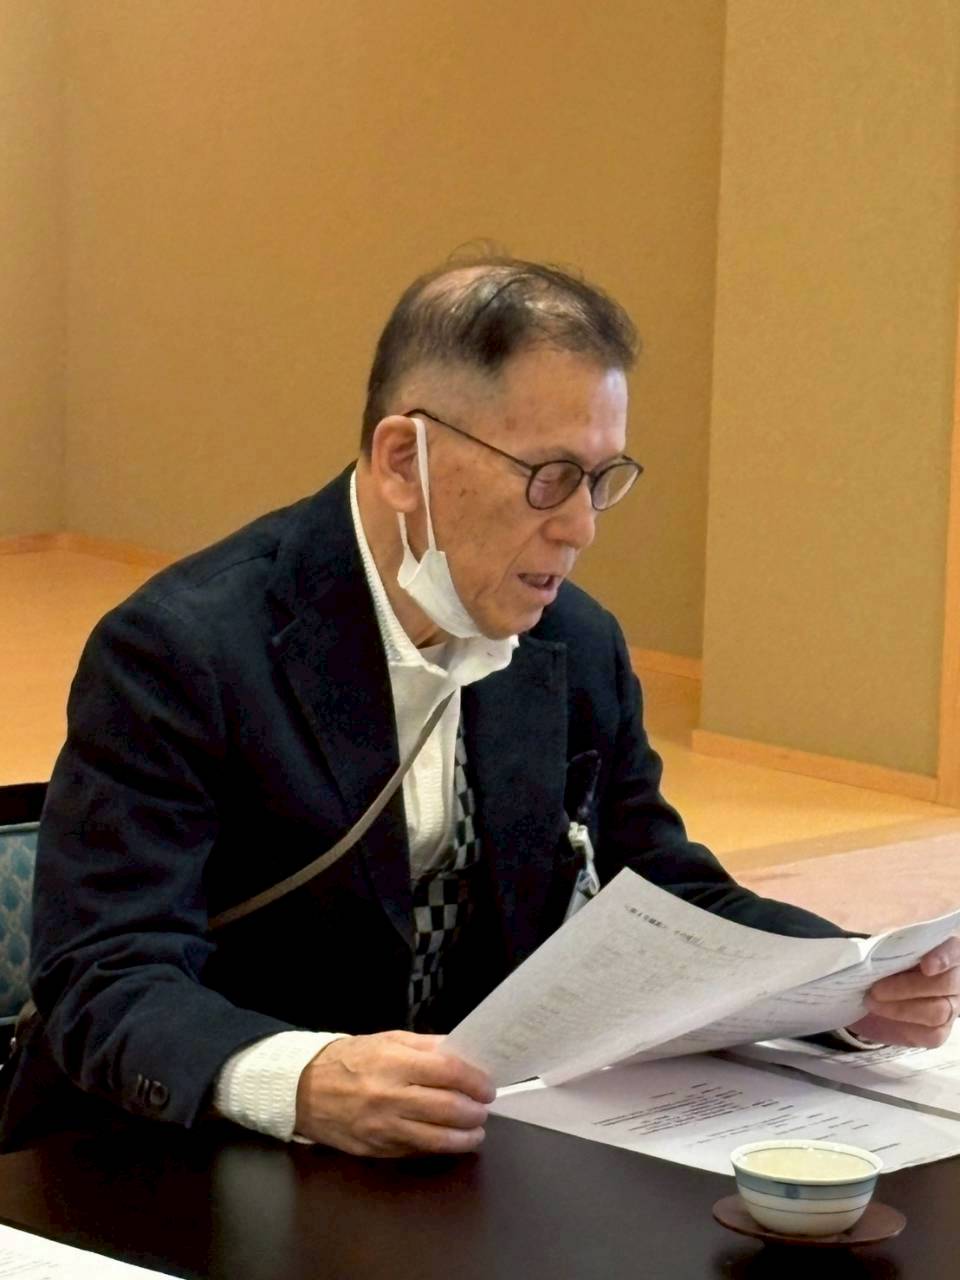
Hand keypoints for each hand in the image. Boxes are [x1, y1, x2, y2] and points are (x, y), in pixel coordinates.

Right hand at [294, 1030, 494, 1156]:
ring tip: (476, 1132)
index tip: (487, 1086)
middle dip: (474, 1112)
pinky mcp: (377, 1150)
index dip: (475, 1080)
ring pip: (436, 1139)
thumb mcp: (388, 1040)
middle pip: (447, 1109)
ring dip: (465, 1137)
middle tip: (483, 1109)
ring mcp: (383, 1128)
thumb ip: (427, 1047)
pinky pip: (416, 1151)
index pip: (448, 1072)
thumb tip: (463, 1056)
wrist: (304, 1089)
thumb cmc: (351, 1059)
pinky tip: (449, 1141)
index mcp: (394, 1062)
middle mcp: (390, 1096)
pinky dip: (438, 1147)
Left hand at [848, 936, 959, 1048]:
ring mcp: (951, 1006)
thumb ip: (890, 946)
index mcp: (945, 950)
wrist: (869, 992)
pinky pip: (932, 1034)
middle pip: (946, 984)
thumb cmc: (882, 962)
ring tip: (871, 1001)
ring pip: (938, 1011)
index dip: (943, 957)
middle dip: (908, 987)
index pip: (954, 951)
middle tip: (876, 989)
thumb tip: (883, 949)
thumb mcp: (883, 947)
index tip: (926, 966)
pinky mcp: (940, 1031)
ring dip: (901, 1008)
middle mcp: (955, 978)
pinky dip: (903, 1025)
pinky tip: (883, 1014)